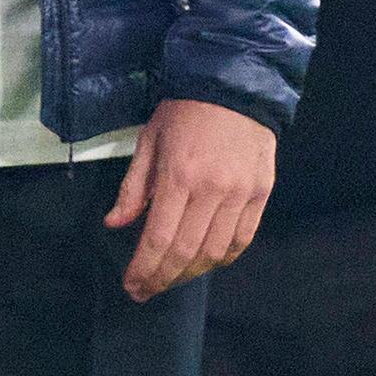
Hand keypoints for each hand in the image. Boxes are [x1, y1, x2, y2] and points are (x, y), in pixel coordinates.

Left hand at [105, 97, 275, 300]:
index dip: (144, 269)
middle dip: (162, 278)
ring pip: (215, 252)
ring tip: (171, 278)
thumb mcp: (149, 141)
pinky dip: (223, 258)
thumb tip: (114, 224)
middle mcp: (212, 190)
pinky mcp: (261, 194)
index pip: (158, 238)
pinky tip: (205, 263)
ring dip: (190, 273)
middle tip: (145, 290)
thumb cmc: (184, 111)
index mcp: (179, 175)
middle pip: (186, 252)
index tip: (132, 285)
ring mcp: (240, 194)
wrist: (234, 85)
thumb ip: (133, 187)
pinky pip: (242, 240)